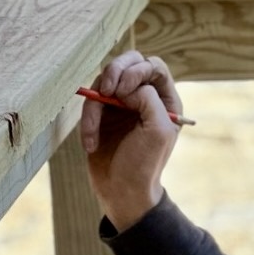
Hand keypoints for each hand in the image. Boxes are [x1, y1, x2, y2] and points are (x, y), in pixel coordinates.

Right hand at [80, 51, 182, 229]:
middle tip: (106, 90)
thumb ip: (148, 98)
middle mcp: (145, 97)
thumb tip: (125, 87)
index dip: (137, 71)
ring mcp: (122, 103)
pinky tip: (90, 143)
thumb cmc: (144, 164)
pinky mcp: (102, 113)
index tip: (122, 91)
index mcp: (166, 100)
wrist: (121, 192)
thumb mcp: (158, 130)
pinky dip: (87, 121)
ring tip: (92, 131)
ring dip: (96, 103)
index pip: (153, 67)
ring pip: (105, 80)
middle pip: (129, 62)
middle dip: (114, 71)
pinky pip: (91, 100)